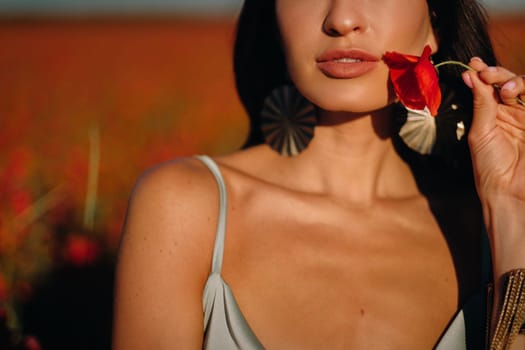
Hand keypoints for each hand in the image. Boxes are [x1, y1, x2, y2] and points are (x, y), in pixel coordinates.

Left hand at [462, 58, 524, 274]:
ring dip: (515, 82)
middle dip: (498, 74)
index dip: (482, 73)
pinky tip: (518, 91)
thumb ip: (481, 104)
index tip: (473, 64)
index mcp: (490, 114)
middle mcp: (509, 112)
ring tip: (506, 91)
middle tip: (487, 74)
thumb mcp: (480, 132)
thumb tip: (471, 75)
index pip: (488, 86)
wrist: (509, 191)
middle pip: (508, 82)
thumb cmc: (489, 166)